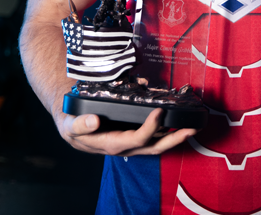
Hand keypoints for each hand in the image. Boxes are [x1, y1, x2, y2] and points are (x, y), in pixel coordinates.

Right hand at [57, 108, 196, 156]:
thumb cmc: (73, 126)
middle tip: (190, 128)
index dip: (150, 127)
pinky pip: (153, 138)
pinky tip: (175, 123)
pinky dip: (166, 133)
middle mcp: (124, 147)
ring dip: (174, 137)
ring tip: (190, 127)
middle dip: (174, 139)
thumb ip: (80, 124)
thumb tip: (94, 120)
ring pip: (157, 145)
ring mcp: (131, 144)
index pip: (137, 139)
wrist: (72, 129)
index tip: (158, 112)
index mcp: (112, 144)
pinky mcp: (133, 138)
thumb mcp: (71, 125)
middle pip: (154, 147)